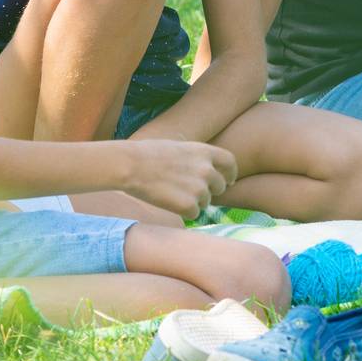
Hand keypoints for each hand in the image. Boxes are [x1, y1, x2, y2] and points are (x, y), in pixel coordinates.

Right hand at [119, 139, 237, 219]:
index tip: (228, 180)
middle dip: (210, 191)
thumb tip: (203, 165)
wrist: (130, 165)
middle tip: (191, 192)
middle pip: (220, 186)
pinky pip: (194, 214)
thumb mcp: (176, 146)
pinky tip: (168, 202)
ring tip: (171, 192)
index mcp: (204, 151)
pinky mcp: (189, 205)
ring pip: (206, 202)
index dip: (231, 173)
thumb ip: (194, 156)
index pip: (230, 163)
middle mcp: (207, 170)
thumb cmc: (146, 154)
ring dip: (193, 201)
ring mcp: (199, 188)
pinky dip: (183, 212)